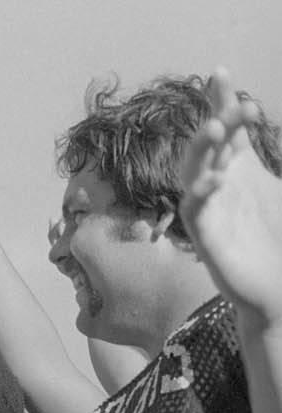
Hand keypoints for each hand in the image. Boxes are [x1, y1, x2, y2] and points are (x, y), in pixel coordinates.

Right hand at [179, 69, 281, 323]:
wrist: (275, 286)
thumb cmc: (275, 238)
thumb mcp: (274, 187)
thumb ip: (262, 158)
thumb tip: (251, 131)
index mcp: (235, 171)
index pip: (225, 130)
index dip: (218, 102)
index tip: (219, 72)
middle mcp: (216, 187)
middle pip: (208, 146)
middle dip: (218, 122)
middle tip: (235, 105)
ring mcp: (208, 212)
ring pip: (193, 173)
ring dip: (202, 151)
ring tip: (215, 128)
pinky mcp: (205, 238)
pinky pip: (194, 212)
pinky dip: (201, 194)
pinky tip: (215, 179)